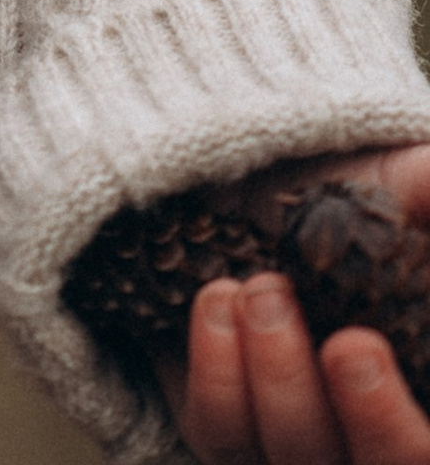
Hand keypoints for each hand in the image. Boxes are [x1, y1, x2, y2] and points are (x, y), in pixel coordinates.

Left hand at [171, 149, 429, 463]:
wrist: (247, 188)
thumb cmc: (344, 203)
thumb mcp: (398, 188)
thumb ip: (426, 189)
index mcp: (414, 390)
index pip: (422, 450)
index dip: (397, 424)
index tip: (361, 346)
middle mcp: (363, 438)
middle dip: (357, 415)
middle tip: (329, 332)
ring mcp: (293, 442)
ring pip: (292, 459)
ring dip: (276, 378)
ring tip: (259, 290)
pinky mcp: (225, 429)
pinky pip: (220, 432)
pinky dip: (217, 372)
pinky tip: (215, 301)